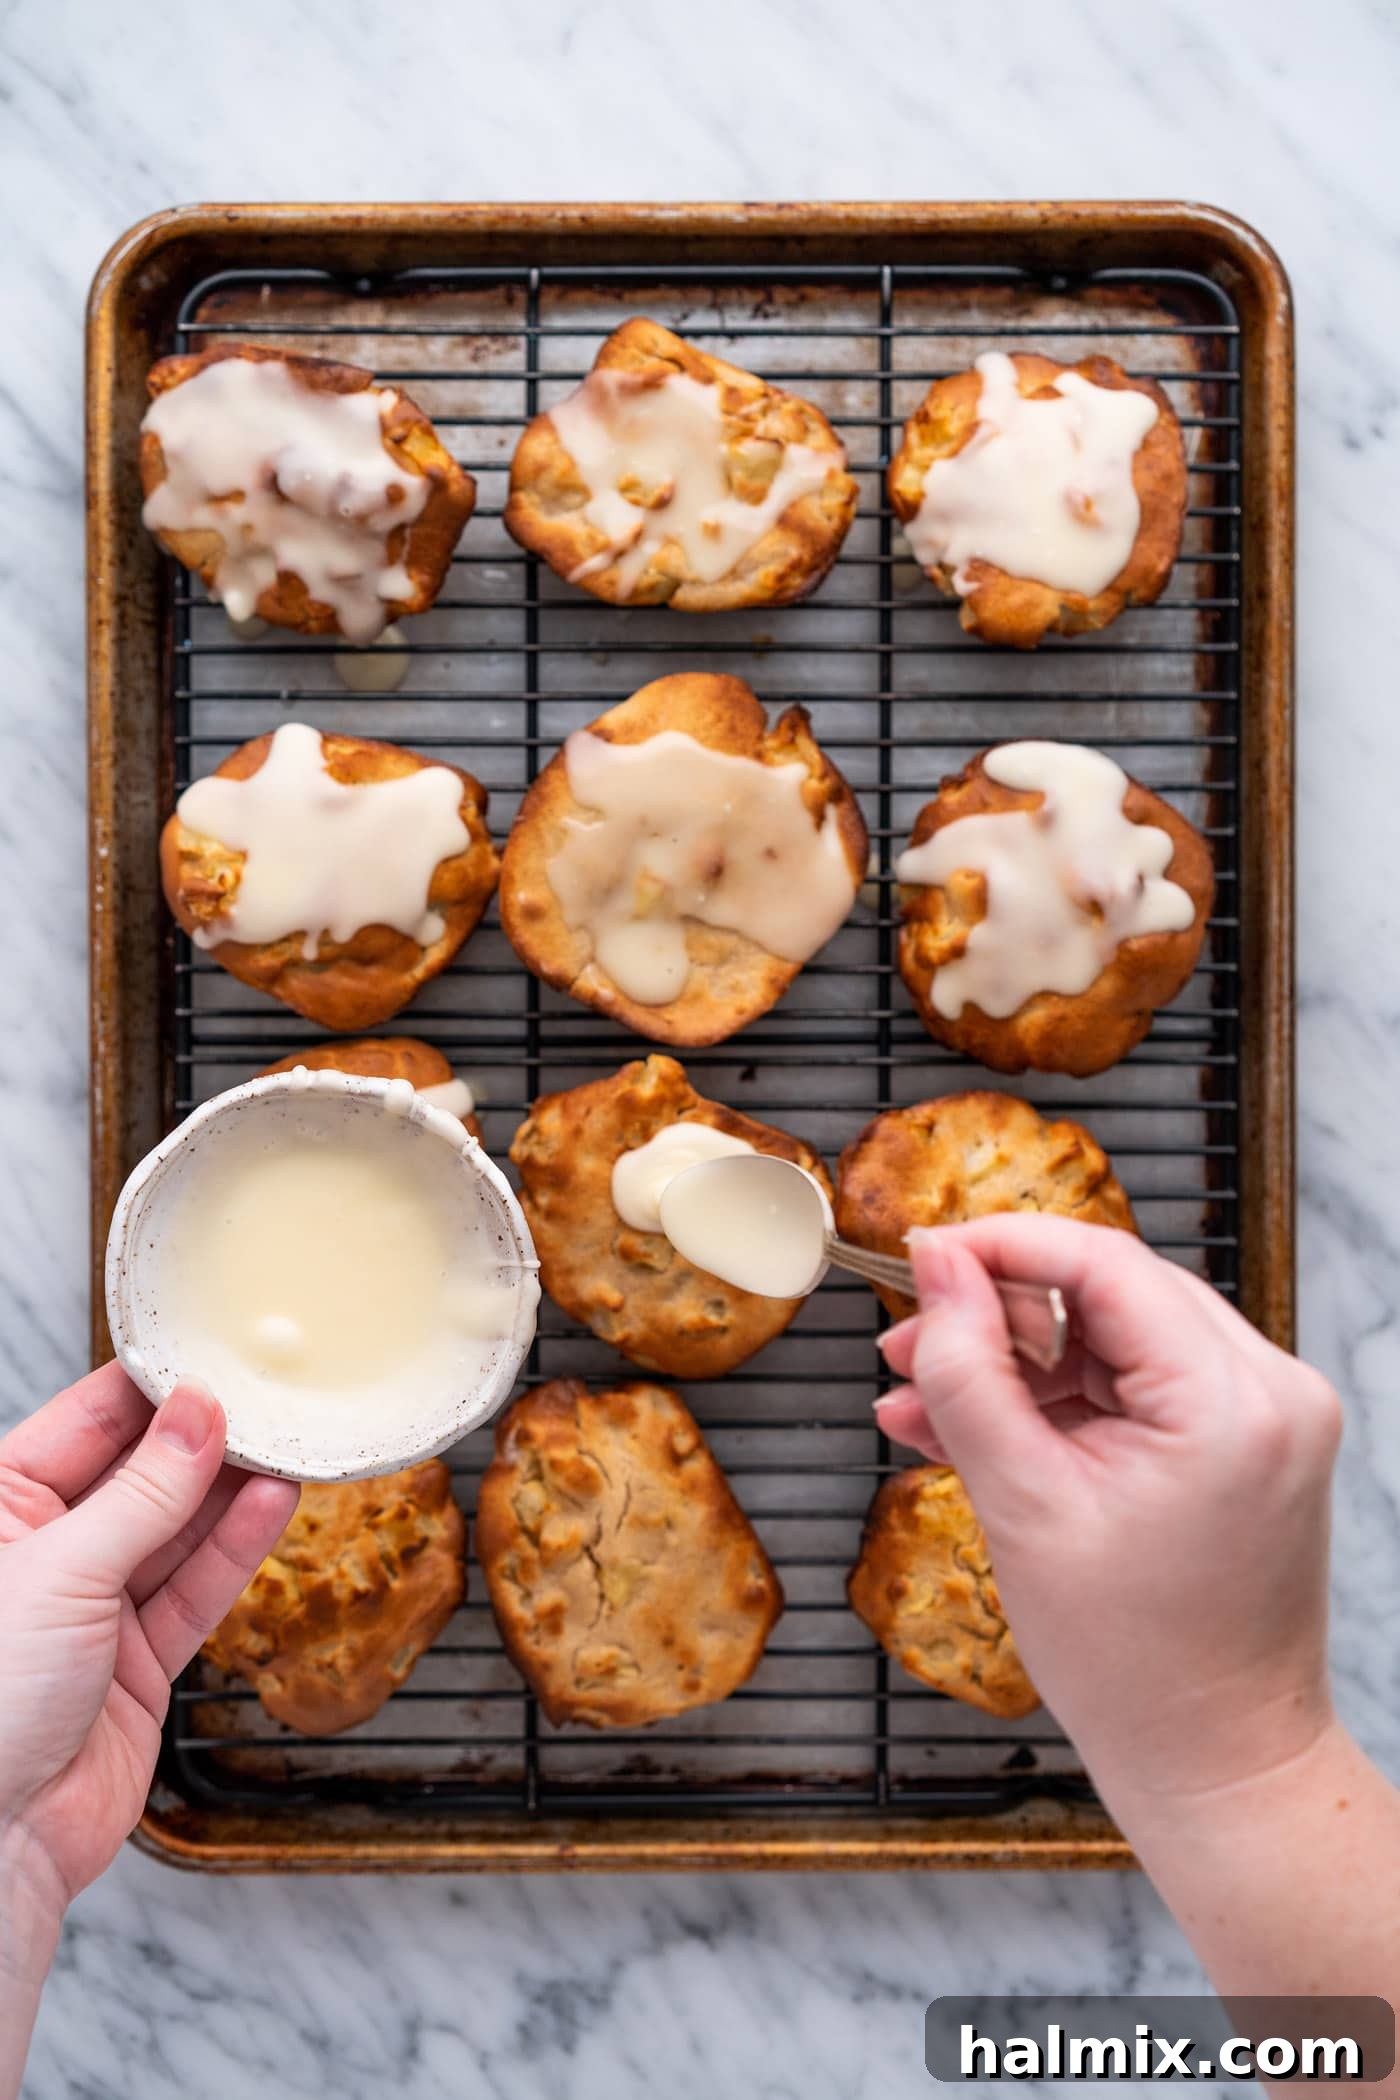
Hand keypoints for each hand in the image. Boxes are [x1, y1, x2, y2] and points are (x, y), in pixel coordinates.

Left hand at [0, 1366, 297, 1922]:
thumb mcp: (62, 1573)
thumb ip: (143, 1494)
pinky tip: (272, 1502)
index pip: (86, 1423)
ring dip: (232, 1489)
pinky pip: (196, 1588)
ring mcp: (93, 1608)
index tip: (214, 1356)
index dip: (152, 1389)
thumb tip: (196, 1416)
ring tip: (289, 1442)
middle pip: (140, 1473)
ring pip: (177, 1529)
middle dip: (204, 1437)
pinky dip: (237, 1547)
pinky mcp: (138, 1661)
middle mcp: (45, 1552)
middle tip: (269, 1396)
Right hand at [874, 1217, 1341, 1815]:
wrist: (1217, 1765)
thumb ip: (969, 1373)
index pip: (1103, 1264)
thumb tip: (938, 1267)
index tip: (917, 1258)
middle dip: (997, 1313)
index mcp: (1231, 1401)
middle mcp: (1269, 1389)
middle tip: (906, 1343)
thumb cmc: (1137, 1667)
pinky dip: (1056, 1402)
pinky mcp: (1243, 1442)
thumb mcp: (1023, 1507)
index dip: (998, 1248)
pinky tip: (971, 1429)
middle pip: (1109, 1294)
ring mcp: (1264, 1415)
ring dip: (1016, 1362)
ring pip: (1113, 1338)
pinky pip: (1133, 1387)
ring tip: (918, 1400)